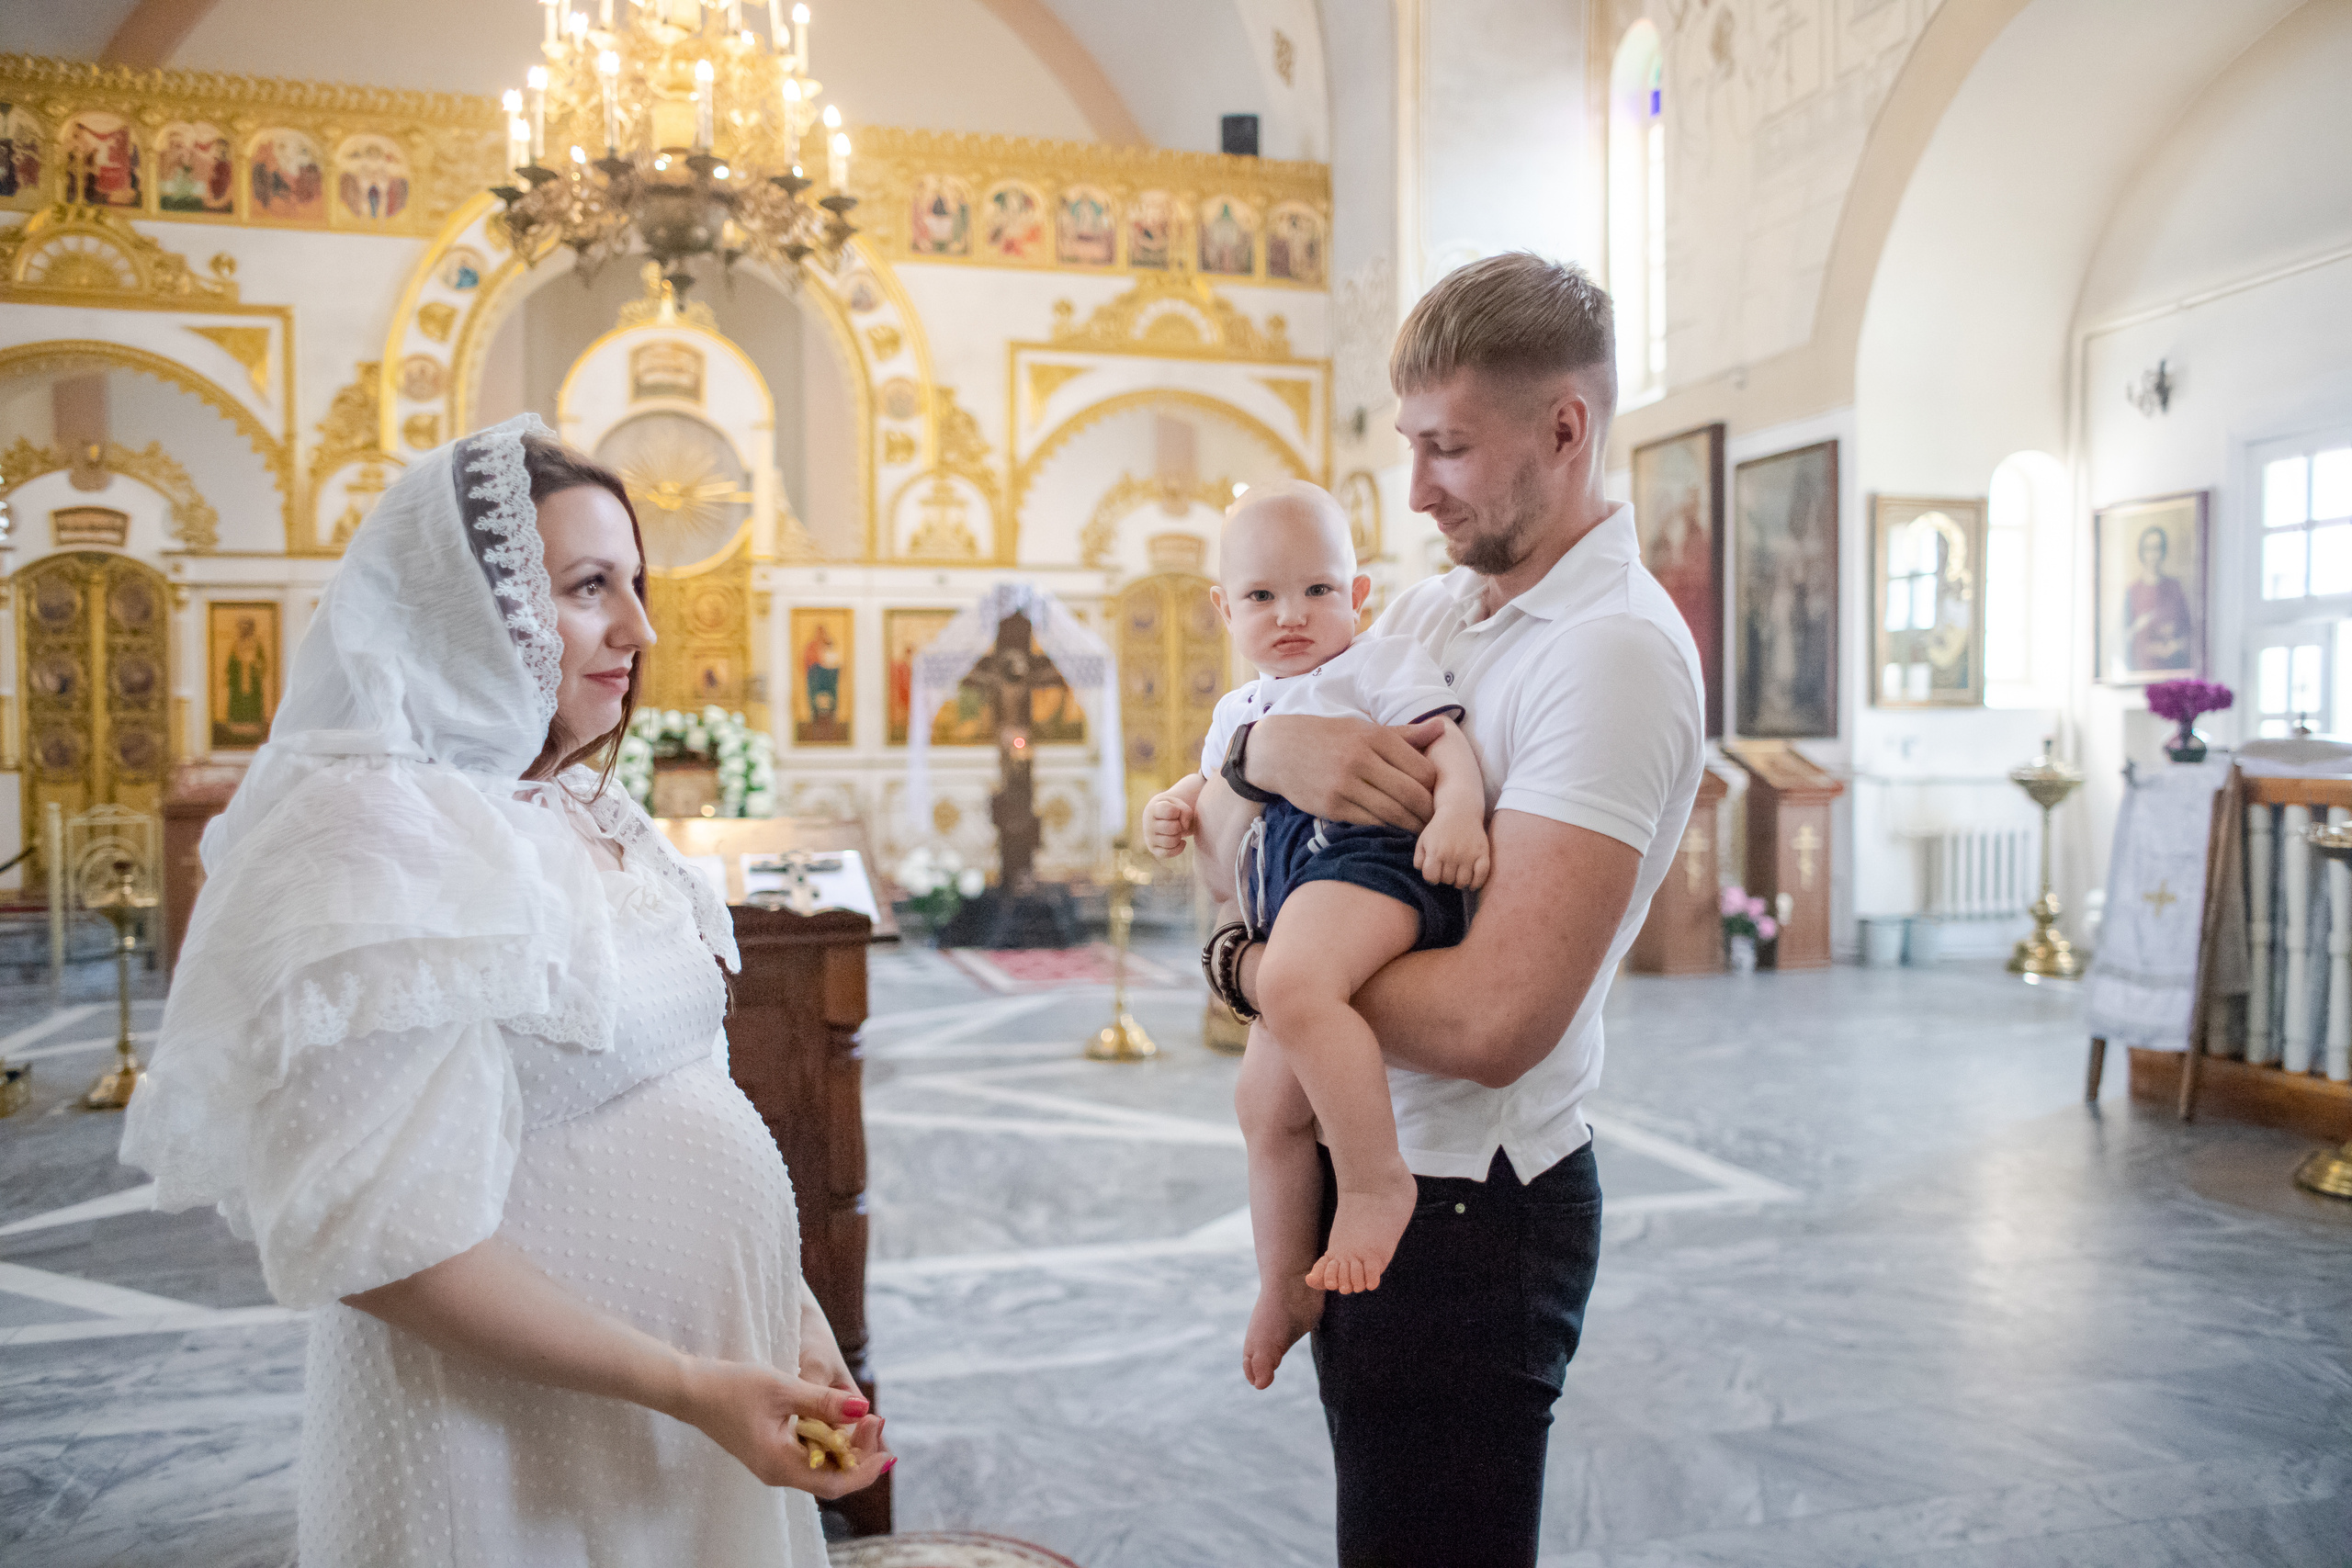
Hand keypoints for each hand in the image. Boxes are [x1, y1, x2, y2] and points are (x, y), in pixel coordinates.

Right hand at [675, 1357, 893, 1496]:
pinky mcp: (769, 1452)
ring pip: (821, 1467)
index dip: (865, 1469)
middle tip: (877, 1420)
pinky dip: (829, 1442)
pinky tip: (841, 1421)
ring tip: (866, 1419)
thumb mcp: (782, 1387)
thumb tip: (864, 1407)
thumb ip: (823, 1401)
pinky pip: (808, 1457)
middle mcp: (777, 1472)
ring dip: (846, 1447)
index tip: (887, 1447)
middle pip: (831, 1477)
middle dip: (860, 1454)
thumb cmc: (731, 1386)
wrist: (689, 1389)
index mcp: (779, 1464)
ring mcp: (772, 1464)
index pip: (835, 1482)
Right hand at [1143, 790, 1195, 857]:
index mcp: (1153, 809)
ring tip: (1177, 832)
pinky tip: (1181, 841)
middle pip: (1173, 828)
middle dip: (1180, 826)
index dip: (1178, 811)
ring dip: (1179, 837)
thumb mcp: (1180, 805)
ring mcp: (1149, 838)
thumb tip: (1184, 827)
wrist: (1162, 817)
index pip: (1169, 811)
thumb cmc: (1172, 809)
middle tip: (1177, 824)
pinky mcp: (1152, 849)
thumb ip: (1185, 812)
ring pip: (1171, 841)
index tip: (1175, 811)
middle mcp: (1148, 824)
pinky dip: (1178, 849)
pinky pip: (1167, 853)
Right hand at [1249, 715, 1443, 830]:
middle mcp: (1361, 759)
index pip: (1422, 769)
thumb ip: (1404, 734)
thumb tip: (1442, 728)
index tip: (1437, 796)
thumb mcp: (1363, 729)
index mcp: (1375, 737)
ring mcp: (1345, 784)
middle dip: (1428, 812)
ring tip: (1420, 830)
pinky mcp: (1332, 806)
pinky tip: (1393, 829)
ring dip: (1411, 825)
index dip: (1435, 787)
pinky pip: (1370, 822)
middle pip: (1412, 794)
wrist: (1278, 750)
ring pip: (1393, 812)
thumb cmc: (1327, 737)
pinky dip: (1386, 828)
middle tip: (1435, 821)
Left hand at [1415, 816, 1491, 889]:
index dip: (1432, 877)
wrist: (1460, 811)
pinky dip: (1476, 883)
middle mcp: (1452, 855)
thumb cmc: (1439, 828)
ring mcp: (1469, 855)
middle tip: (1447, 869)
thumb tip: (1424, 874)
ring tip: (1458, 874)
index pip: (1431, 878)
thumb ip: (1419, 859)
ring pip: (1463, 882)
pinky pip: (1481, 876)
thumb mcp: (1423, 841)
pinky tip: (1472, 883)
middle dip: (1445, 877)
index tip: (1435, 872)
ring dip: (1459, 882)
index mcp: (1436, 852)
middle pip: (1447, 880)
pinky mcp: (1482, 853)